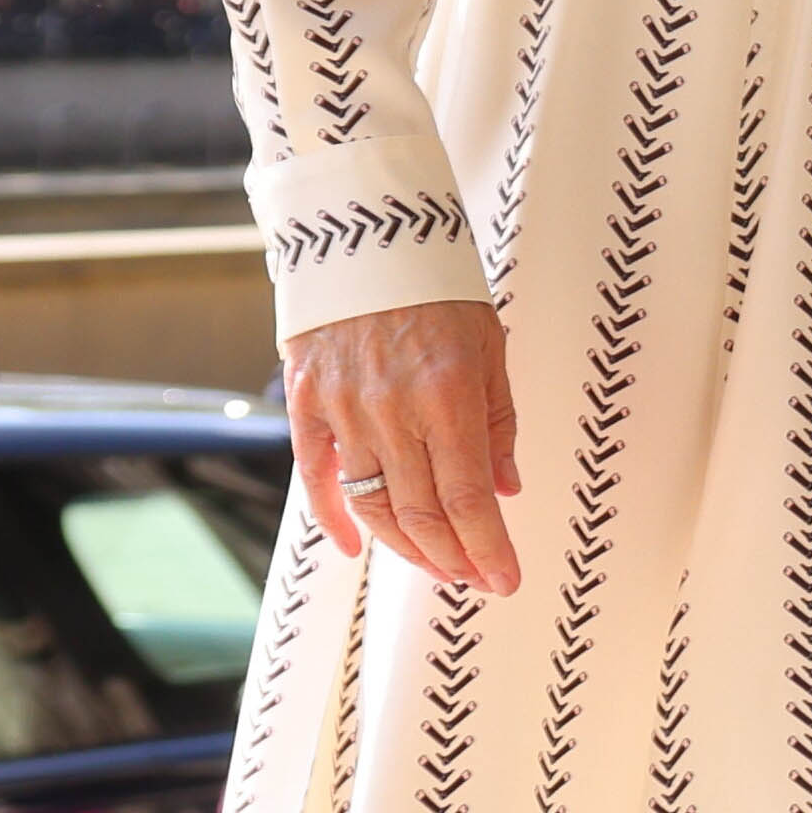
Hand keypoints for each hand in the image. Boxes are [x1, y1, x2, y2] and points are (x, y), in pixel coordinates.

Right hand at [288, 297, 526, 593]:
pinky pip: (318, 476)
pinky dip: (336, 518)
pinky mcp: (306, 401)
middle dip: (453, 558)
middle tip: (474, 578)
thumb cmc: (439, 286)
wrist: (365, 231)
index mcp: (449, 396)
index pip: (469, 499)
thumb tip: (505, 491)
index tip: (505, 581)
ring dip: (407, 546)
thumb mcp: (490, 347)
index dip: (487, 550)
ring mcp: (344, 409)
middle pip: (422, 513)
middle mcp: (394, 411)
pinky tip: (356, 548)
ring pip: (373, 504)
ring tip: (435, 564)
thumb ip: (497, 423)